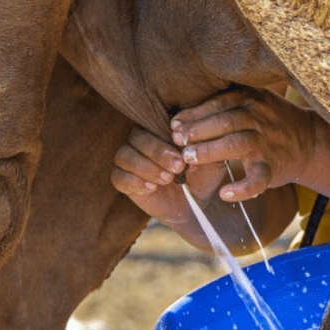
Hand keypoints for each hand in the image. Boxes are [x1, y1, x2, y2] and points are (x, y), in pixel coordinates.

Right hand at [112, 126, 230, 249]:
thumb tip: (191, 137)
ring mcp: (131, 160)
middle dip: (157, 152)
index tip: (184, 151)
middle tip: (178, 167)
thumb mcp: (211, 162)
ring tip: (167, 179)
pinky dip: (134, 182)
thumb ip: (205, 148)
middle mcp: (142, 142)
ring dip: (146, 167)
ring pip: (124, 155)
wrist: (195, 206)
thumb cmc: (203, 178)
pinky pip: (118, 177)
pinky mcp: (124, 181)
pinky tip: (151, 188)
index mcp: (162, 131)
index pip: (155, 122)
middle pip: (137, 137)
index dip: (167, 135)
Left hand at [170, 86, 316, 201]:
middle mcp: (260, 118)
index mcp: (251, 99)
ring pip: (237, 144)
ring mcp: (267, 143)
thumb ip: (225, 103)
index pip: (218, 103)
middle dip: (198, 131)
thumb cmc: (271, 121)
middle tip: (177, 141)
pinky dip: (242, 189)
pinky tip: (225, 194)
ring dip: (210, 151)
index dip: (194, 114)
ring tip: (189, 159)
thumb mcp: (254, 101)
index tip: (174, 124)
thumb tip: (181, 116)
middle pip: (225, 121)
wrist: (310, 141)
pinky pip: (258, 179)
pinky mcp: (273, 167)